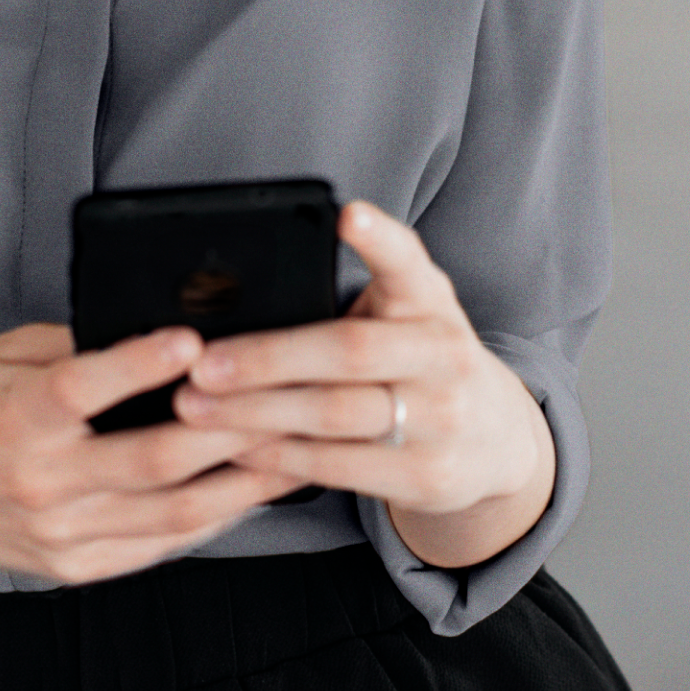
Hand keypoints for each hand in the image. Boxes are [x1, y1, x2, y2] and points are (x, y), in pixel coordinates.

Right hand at [0, 322, 305, 600]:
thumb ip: (72, 348)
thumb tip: (155, 330)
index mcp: (13, 417)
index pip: (85, 388)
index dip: (142, 363)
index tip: (194, 340)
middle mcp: (39, 482)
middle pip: (152, 458)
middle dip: (230, 429)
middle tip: (287, 399)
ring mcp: (59, 533)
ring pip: (171, 512)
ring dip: (240, 482)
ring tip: (295, 451)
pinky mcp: (73, 566)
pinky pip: (157, 545)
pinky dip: (209, 520)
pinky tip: (247, 492)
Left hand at [172, 202, 555, 568]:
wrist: (495, 437)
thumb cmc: (416, 357)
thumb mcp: (405, 312)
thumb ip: (349, 296)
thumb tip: (235, 294)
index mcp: (431, 299)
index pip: (408, 261)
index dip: (379, 238)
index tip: (347, 214)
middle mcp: (444, 354)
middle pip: (348, 351)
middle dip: (266, 357)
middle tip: (199, 362)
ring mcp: (442, 419)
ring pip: (334, 415)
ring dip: (254, 412)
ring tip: (194, 407)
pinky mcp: (427, 475)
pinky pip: (337, 466)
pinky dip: (277, 456)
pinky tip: (233, 447)